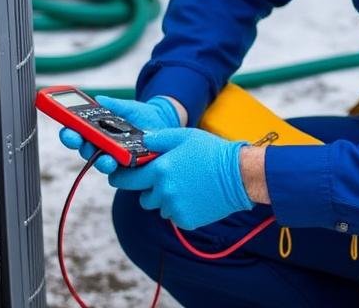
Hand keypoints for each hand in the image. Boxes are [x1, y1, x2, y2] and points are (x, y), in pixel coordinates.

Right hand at [57, 95, 182, 173]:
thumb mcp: (128, 107)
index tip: (67, 130)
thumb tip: (99, 99)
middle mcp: (100, 146)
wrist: (163, 124)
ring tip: (107, 159)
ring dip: (101, 161)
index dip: (69, 133)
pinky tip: (124, 164)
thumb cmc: (141, 114)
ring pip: (100, 163)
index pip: (76, 133)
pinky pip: (120, 174)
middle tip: (81, 142)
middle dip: (81, 146)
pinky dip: (121, 169)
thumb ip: (114, 105)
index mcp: (95, 130)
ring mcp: (113, 158)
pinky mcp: (127, 169)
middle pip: (84, 149)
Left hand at [108, 127, 252, 229]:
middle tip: (166, 180)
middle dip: (149, 189)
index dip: (121, 178)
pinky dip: (181, 209)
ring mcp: (175, 208)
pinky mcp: (186, 220)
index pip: (127, 180)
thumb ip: (158, 139)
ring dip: (166, 200)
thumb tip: (141, 141)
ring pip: (160, 207)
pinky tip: (195, 196)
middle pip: (143, 197)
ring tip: (186, 186)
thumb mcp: (183, 136)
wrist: (239, 175)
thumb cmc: (212, 152)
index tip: (119, 177)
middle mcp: (163, 192)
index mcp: (159, 170)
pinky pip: (175, 216)